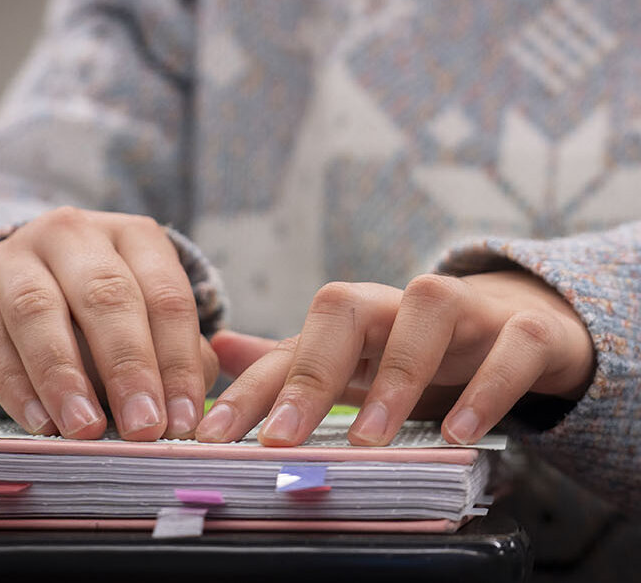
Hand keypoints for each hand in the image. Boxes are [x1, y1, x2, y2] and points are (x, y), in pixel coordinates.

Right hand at [0, 206, 218, 439]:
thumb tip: (184, 406)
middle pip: (104, 294)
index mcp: (128, 236)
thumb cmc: (89, 316)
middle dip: (128, 365)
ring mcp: (10, 260)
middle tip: (142, 425)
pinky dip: (15, 385)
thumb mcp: (139, 321)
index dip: (177, 360)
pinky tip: (38, 422)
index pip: (164, 294)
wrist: (4, 292)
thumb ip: (170, 355)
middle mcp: (69, 235)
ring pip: (37, 311)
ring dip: (65, 375)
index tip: (182, 419)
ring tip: (86, 429)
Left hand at [197, 271, 595, 446]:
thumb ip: (292, 360)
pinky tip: (459, 432)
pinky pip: (511, 347)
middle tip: (282, 437)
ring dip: (396, 374)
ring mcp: (467, 312)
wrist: (525, 327)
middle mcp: (399, 304)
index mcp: (353, 317)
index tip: (214, 436)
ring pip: (427, 310)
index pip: (290, 346)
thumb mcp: (358, 360)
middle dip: (307, 372)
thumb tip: (219, 349)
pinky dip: (487, 387)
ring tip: (369, 438)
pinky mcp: (527, 331)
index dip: (250, 390)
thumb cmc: (424, 350)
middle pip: (342, 309)